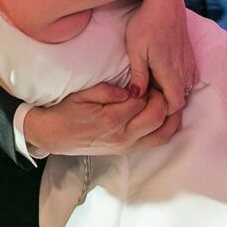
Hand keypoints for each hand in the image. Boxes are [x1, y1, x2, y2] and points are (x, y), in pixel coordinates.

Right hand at [24, 83, 179, 155]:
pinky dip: (167, 128)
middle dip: (162, 99)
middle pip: (156, 117)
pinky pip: (156, 141)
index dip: (149, 87)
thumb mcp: (81, 95)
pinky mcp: (128, 150)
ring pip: (162, 133)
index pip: (141, 101)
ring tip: (169, 100)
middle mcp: (123, 136)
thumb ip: (106, 90)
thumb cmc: (66, 113)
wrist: (55, 136)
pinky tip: (167, 116)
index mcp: (111, 119)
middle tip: (158, 86)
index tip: (149, 76)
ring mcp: (127, 146)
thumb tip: (129, 90)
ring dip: (171, 116)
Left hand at [124, 0, 196, 113]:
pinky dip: (179, 83)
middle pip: (181, 99)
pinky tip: (163, 77)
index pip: (175, 105)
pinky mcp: (190, 56)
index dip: (163, 112)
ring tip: (153, 90)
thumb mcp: (135, 51)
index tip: (147, 110)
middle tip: (147, 102)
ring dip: (172, 93)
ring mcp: (190, 63)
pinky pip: (189, 78)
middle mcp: (184, 70)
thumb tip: (136, 97)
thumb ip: (138, 76)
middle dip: (166, 105)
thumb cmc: (145, 25)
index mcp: (171, 72)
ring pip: (185, 89)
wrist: (164, 3)